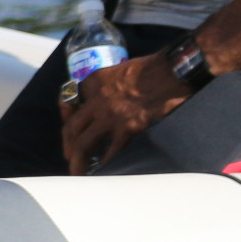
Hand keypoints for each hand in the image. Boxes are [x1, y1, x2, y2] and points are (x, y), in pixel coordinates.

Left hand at [59, 51, 189, 172]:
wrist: (172, 70)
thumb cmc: (152, 68)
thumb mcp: (119, 70)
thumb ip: (108, 86)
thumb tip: (108, 103)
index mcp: (93, 82)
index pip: (70, 104)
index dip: (68, 121)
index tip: (71, 133)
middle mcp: (97, 100)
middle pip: (72, 128)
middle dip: (69, 146)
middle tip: (70, 159)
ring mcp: (111, 115)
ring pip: (84, 143)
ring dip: (78, 161)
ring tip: (79, 173)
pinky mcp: (129, 127)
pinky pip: (111, 152)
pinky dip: (104, 164)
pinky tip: (104, 172)